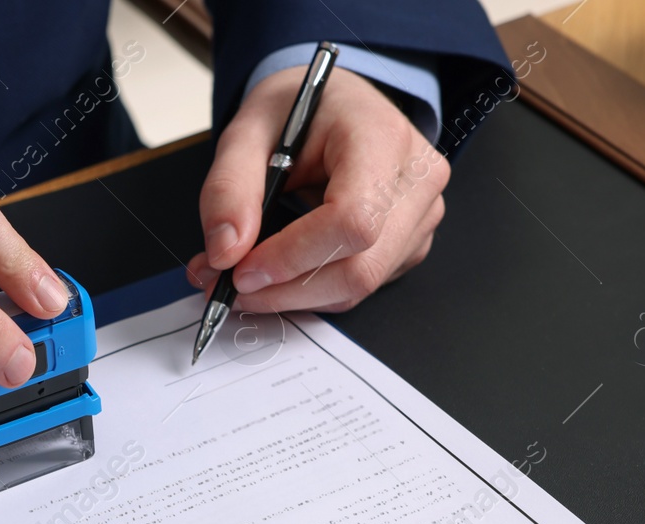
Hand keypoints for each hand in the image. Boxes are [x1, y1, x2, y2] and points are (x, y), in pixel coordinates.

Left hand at [189, 66, 448, 313]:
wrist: (337, 106)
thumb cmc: (301, 111)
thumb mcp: (248, 130)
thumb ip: (228, 189)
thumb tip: (224, 253)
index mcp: (381, 138)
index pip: (352, 220)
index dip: (292, 257)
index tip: (241, 271)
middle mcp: (416, 180)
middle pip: (359, 268)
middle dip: (286, 290)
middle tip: (228, 285)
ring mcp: (421, 216)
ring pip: (358, 287)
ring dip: (293, 296)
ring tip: (245, 276)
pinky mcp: (410, 245)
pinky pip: (360, 288)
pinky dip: (312, 291)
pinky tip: (281, 271)